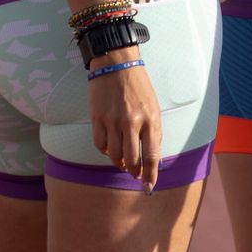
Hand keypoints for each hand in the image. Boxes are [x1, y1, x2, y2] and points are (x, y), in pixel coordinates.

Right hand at [90, 52, 162, 189]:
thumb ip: (153, 132)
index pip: (151, 155)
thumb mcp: (154, 108)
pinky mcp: (97, 119)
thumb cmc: (139, 87)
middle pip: (132, 160)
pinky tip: (110, 148)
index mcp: (150, 120)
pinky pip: (99, 145)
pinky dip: (105, 151)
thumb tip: (151, 158)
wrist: (117, 65)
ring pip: (114, 155)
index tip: (149, 186)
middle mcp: (132, 123)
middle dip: (134, 172)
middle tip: (134, 174)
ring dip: (120, 162)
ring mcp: (113, 121)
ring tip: (123, 162)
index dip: (150, 174)